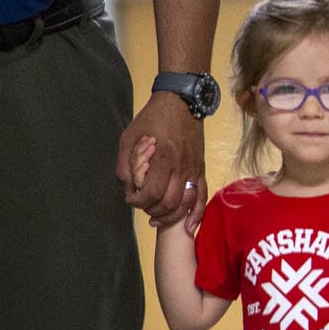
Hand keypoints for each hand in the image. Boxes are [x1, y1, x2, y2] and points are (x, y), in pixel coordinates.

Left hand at [117, 93, 204, 229]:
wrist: (181, 104)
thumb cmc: (152, 119)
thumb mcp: (129, 137)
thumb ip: (126, 164)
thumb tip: (128, 186)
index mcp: (162, 159)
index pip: (151, 193)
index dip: (137, 201)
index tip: (130, 198)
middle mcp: (181, 168)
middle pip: (168, 203)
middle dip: (151, 210)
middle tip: (142, 206)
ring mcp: (194, 170)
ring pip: (185, 204)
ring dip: (170, 216)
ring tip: (157, 218)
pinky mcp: (201, 170)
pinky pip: (202, 196)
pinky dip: (196, 214)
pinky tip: (188, 226)